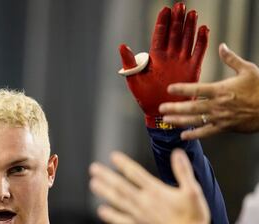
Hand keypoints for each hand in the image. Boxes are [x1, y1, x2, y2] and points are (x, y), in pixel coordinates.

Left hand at [89, 149, 209, 223]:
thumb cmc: (193, 217)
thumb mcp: (193, 191)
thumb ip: (183, 171)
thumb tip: (177, 153)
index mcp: (156, 191)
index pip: (136, 174)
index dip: (124, 164)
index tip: (112, 157)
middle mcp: (144, 202)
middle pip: (121, 186)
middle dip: (107, 176)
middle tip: (93, 168)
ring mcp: (139, 216)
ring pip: (118, 201)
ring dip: (104, 192)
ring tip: (93, 184)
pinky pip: (120, 221)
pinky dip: (110, 216)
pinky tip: (101, 210)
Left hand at [119, 2, 208, 127]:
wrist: (160, 111)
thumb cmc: (144, 97)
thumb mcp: (134, 79)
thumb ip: (130, 62)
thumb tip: (122, 45)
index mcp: (155, 57)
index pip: (159, 35)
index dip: (162, 22)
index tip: (165, 9)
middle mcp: (169, 56)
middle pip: (174, 34)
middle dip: (177, 20)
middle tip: (180, 5)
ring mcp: (181, 61)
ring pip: (187, 39)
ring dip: (190, 27)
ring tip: (193, 13)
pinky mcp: (192, 68)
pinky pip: (198, 52)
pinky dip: (202, 41)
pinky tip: (204, 29)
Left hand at [160, 43, 258, 138]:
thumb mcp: (248, 70)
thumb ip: (231, 59)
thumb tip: (222, 46)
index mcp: (221, 89)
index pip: (197, 89)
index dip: (182, 89)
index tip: (170, 89)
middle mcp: (218, 105)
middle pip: (192, 107)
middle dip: (175, 108)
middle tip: (161, 108)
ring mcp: (220, 118)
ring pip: (195, 120)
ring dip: (179, 121)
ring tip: (167, 120)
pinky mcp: (224, 127)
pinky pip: (206, 132)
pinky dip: (194, 134)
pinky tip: (183, 135)